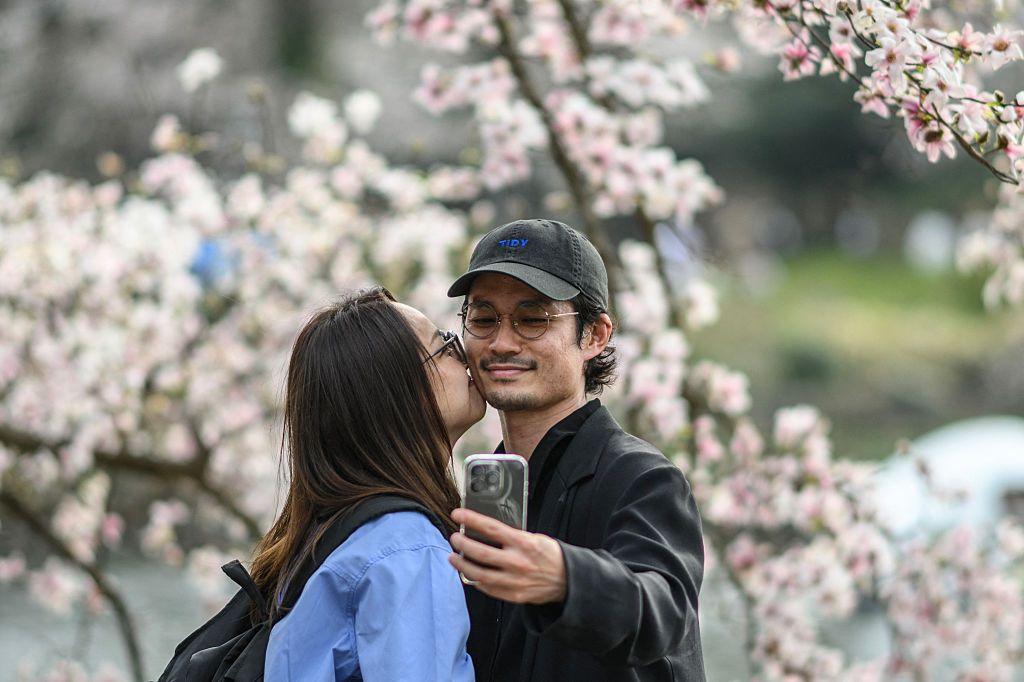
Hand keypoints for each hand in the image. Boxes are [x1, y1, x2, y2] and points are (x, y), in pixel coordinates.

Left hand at [448, 508, 566, 604]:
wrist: (567, 579)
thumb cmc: (549, 555)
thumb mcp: (534, 537)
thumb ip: (512, 536)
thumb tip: (486, 531)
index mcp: (523, 543)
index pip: (491, 528)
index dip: (472, 520)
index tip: (457, 514)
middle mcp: (517, 562)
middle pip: (481, 552)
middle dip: (462, 544)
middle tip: (454, 538)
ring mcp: (514, 580)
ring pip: (480, 574)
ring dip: (462, 565)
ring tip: (453, 557)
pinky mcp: (513, 594)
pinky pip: (488, 588)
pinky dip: (475, 580)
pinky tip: (469, 575)